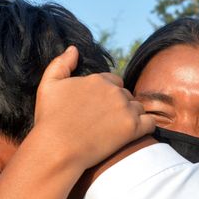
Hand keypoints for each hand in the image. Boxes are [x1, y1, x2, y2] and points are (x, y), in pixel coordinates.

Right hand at [33, 46, 155, 170]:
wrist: (58, 149)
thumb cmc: (50, 120)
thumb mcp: (48, 85)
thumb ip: (61, 63)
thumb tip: (74, 49)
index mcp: (98, 79)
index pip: (114, 81)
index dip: (108, 94)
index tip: (101, 108)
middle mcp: (114, 91)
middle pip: (127, 94)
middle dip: (120, 105)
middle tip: (109, 121)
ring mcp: (125, 109)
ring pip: (139, 108)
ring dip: (133, 116)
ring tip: (119, 129)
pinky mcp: (133, 128)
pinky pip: (150, 123)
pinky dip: (146, 127)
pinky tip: (137, 133)